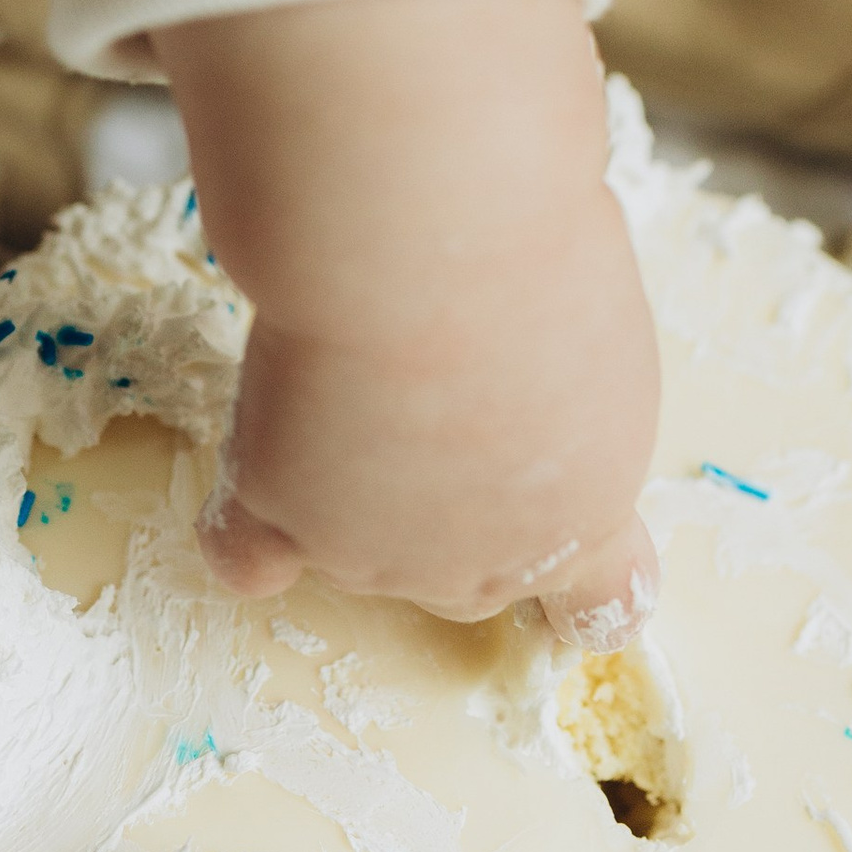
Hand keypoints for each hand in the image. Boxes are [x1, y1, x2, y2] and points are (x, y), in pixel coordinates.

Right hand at [149, 0, 659, 639]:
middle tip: (439, 394)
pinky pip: (246, 556)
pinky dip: (245, 534)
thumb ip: (568, 402)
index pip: (600, 606)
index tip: (572, 584)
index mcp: (590, 516)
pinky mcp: (285, 515)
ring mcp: (378, 554)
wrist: (430, 245)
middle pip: (466, 574)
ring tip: (352, 371)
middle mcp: (486, 564)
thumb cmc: (538, 252)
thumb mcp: (606, 338)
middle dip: (453, 504)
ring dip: (350, 483)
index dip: (576, 590)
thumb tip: (520, 383)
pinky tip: (256, 485)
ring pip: (356, 549)